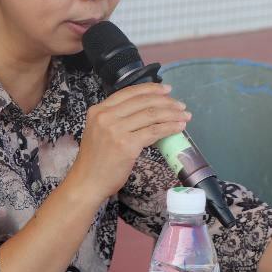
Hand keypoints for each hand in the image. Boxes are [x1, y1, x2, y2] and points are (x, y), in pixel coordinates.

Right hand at [67, 83, 188, 203]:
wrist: (87, 183)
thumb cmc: (95, 161)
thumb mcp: (100, 131)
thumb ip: (117, 119)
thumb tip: (147, 113)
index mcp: (98, 110)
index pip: (129, 92)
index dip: (150, 89)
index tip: (166, 90)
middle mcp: (105, 116)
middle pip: (143, 102)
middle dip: (166, 101)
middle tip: (180, 105)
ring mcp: (116, 130)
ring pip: (151, 115)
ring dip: (172, 114)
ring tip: (184, 116)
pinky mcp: (127, 145)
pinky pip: (154, 131)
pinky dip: (170, 128)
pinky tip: (179, 127)